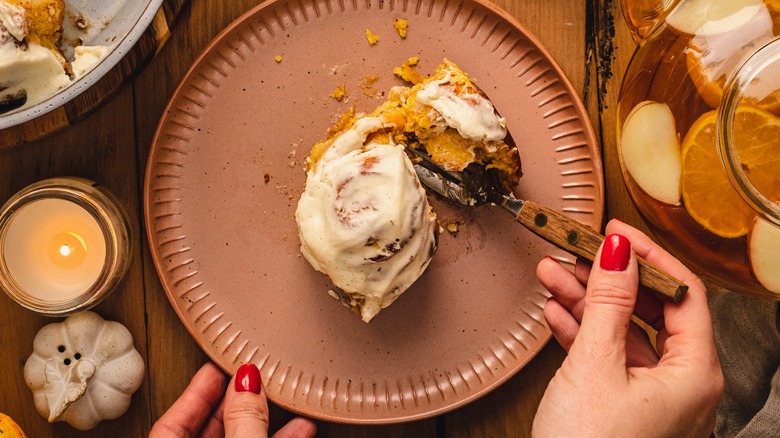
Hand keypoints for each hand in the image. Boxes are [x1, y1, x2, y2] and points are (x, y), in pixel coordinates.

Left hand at [150, 362, 316, 437]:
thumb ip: (245, 420)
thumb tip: (247, 381)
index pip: (171, 424)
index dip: (196, 391)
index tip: (216, 366)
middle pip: (206, 431)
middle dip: (235, 402)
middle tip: (251, 375)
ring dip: (263, 420)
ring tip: (286, 399)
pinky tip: (299, 429)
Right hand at [532, 219, 722, 436]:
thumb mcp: (597, 365)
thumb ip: (609, 303)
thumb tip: (619, 253)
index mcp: (693, 373)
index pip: (682, 294)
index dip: (649, 256)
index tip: (617, 231)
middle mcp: (680, 385)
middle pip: (649, 310)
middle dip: (609, 277)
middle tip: (579, 249)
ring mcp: (651, 397)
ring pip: (622, 332)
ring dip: (587, 301)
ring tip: (554, 273)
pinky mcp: (622, 406)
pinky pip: (607, 357)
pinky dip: (581, 331)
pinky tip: (558, 311)